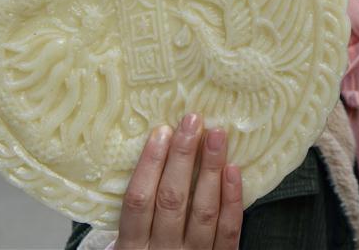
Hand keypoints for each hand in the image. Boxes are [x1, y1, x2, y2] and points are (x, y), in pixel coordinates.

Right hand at [117, 113, 242, 249]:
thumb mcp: (126, 244)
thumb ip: (136, 212)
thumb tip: (149, 154)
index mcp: (130, 248)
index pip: (138, 201)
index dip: (150, 164)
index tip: (161, 132)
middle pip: (172, 199)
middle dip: (182, 157)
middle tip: (193, 121)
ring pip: (203, 211)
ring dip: (210, 169)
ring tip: (217, 135)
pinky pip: (228, 232)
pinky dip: (233, 199)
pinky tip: (233, 170)